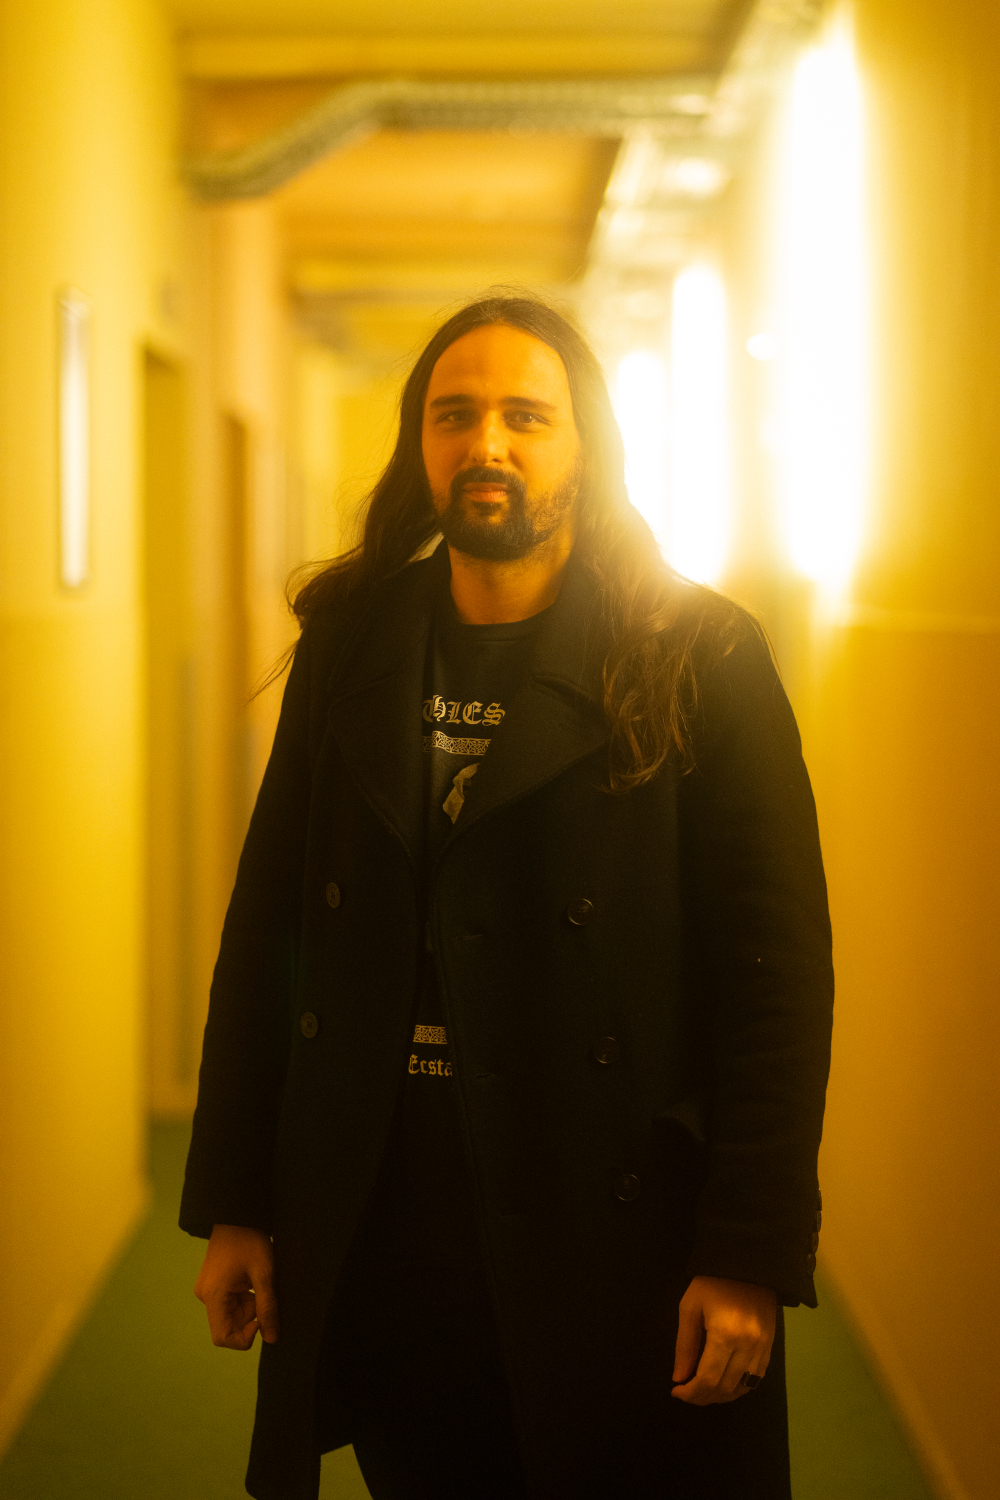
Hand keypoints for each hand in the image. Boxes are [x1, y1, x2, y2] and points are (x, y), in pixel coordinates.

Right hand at [195, 1224, 278, 1349]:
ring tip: (256, 1282)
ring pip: (230, 1315)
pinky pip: (228, 1303)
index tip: (260, 1318)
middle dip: (248, 1318)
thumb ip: (267, 1308)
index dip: (244, 1337)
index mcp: (213, 1295)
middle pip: (228, 1326)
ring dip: (248, 1306)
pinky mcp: (213, 1284)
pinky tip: (250, 1279)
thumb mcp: (264, 1274)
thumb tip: (271, 1339)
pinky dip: (243, 1298)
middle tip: (261, 1292)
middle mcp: (205, 1296)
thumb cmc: (250, 1240)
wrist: (237, 1214)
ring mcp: (208, 1290)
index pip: (222, 1337)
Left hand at [671, 1275, 775, 1404]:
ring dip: (720, 1396)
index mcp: (725, 1334)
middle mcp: (748, 1346)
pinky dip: (738, 1387)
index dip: (690, 1393)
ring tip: (703, 1391)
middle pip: (725, 1388)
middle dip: (702, 1397)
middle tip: (687, 1393)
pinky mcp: (770, 1347)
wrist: (747, 1265)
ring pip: (742, 1388)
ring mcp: (763, 1348)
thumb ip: (685, 1346)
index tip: (676, 1391)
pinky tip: (724, 1383)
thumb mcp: (690, 1307)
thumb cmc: (713, 1282)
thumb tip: (679, 1378)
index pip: (708, 1379)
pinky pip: (756, 1379)